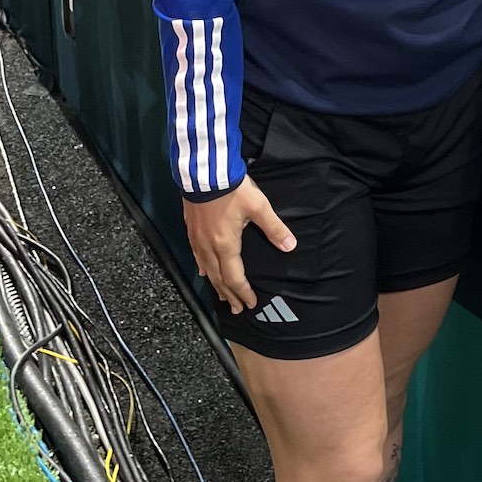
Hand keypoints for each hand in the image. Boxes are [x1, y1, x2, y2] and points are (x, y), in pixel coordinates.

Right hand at [182, 177, 295, 313]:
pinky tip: (204, 272)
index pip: (234, 277)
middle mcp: (208, 247)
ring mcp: (197, 239)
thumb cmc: (232, 189)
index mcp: (225, 245)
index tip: (250, 304)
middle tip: (235, 309)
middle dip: (228, 295)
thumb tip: (290, 246)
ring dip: (215, 285)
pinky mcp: (191, 230)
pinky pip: (196, 256)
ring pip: (206, 269)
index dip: (242, 293)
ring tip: (221, 296)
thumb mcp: (258, 206)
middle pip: (218, 278)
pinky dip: (203, 268)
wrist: (204, 172)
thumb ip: (274, 228)